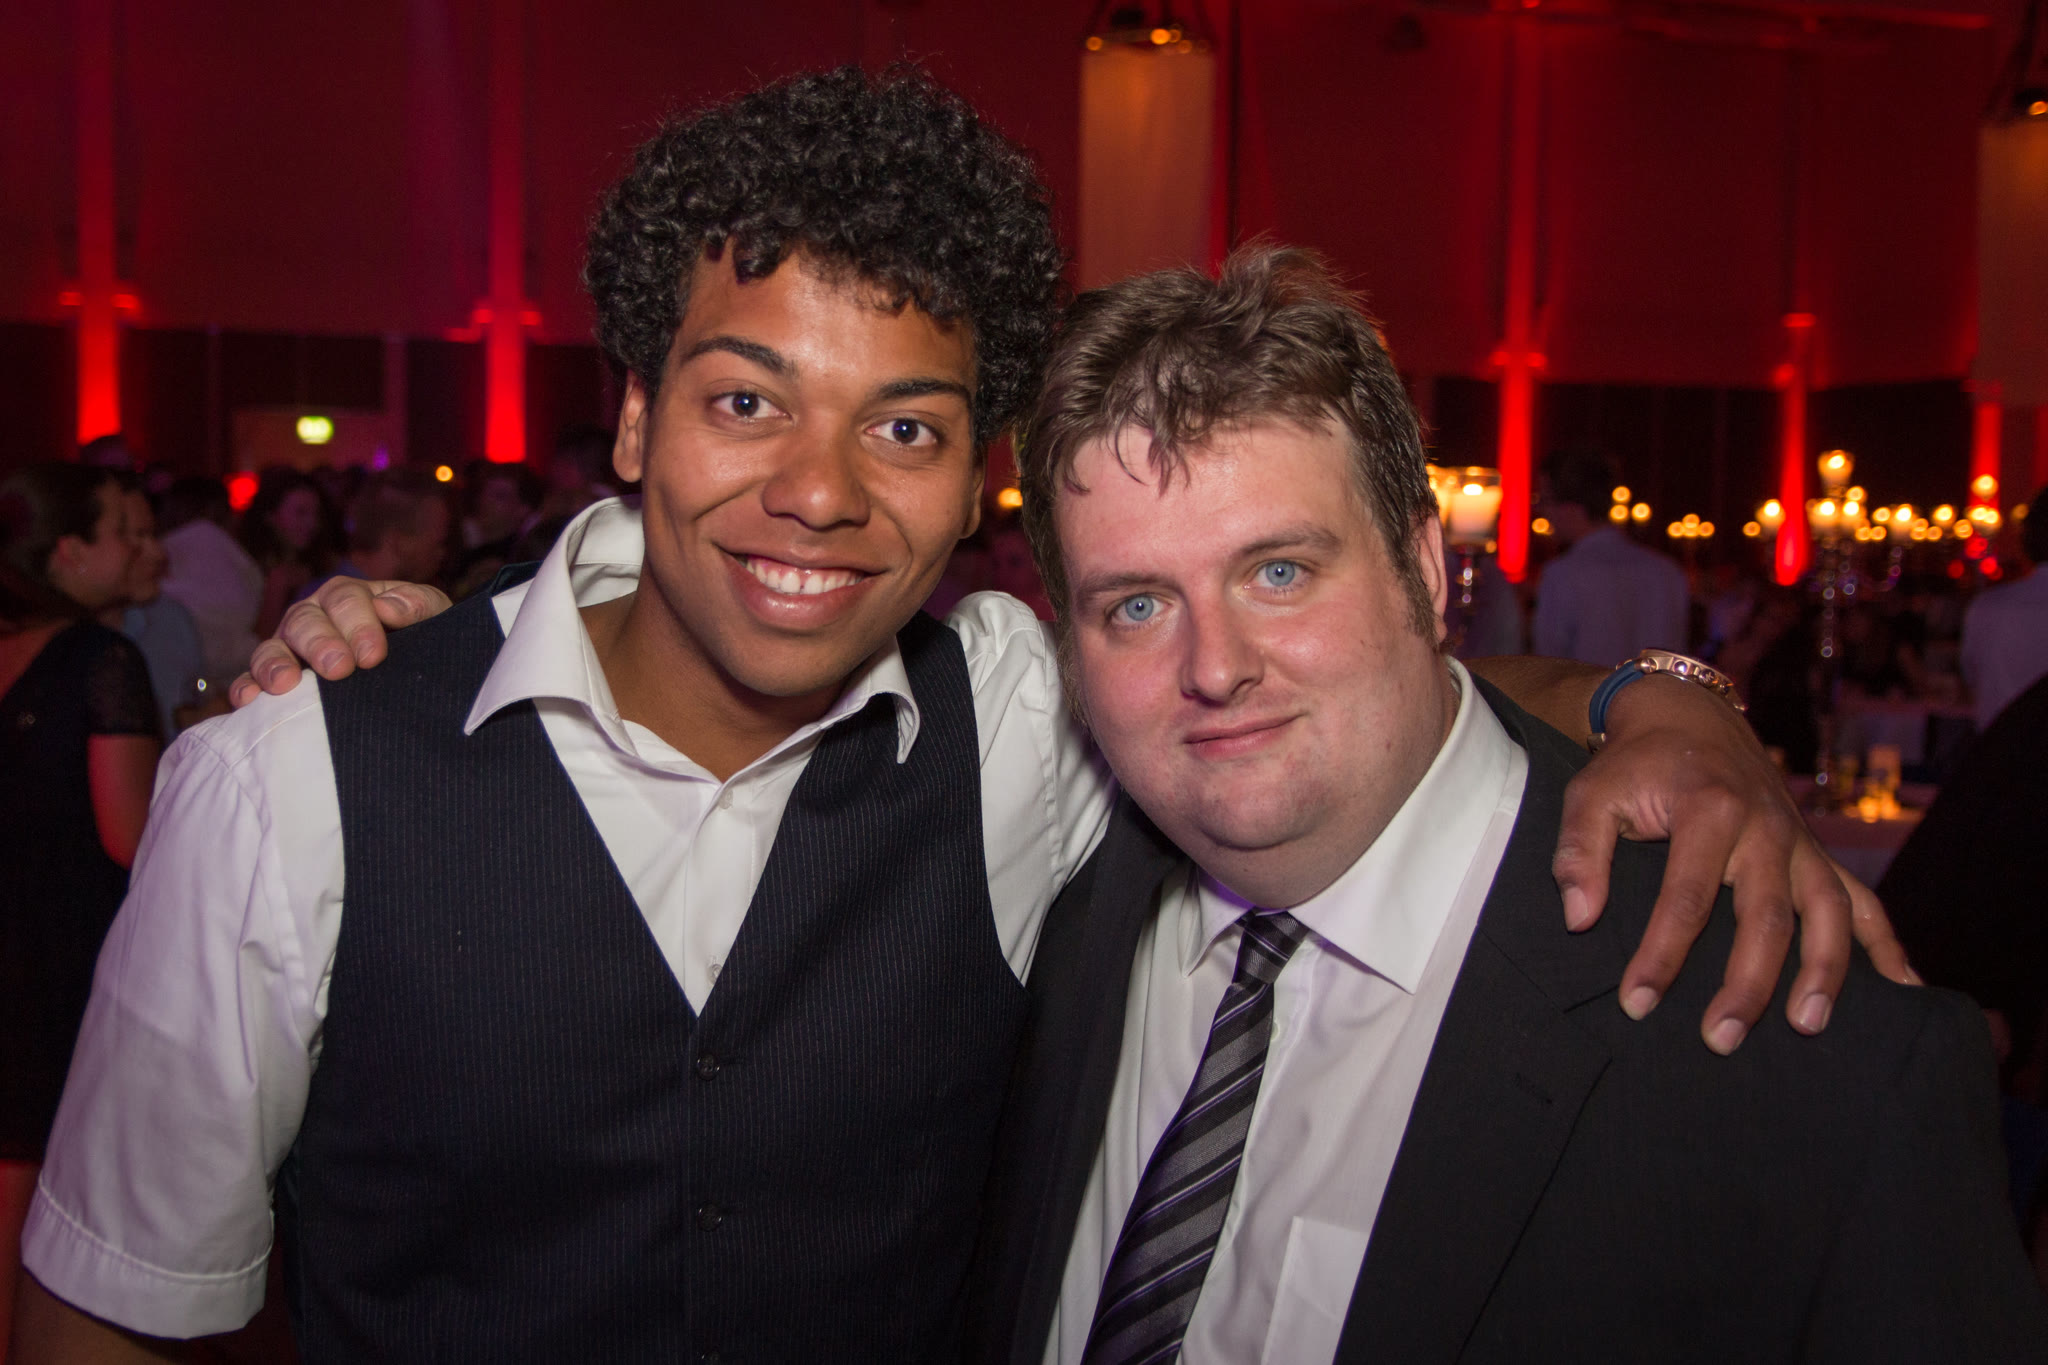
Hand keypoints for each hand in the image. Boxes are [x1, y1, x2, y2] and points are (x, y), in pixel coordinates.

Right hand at [228, 577, 449, 705]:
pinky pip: (251, 680)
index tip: (373, 655)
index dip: (358, 623)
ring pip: (272, 648)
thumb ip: (416, 606)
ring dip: (275, 664)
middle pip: (304, 621)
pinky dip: (246, 687)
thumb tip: (388, 608)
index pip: (345, 599)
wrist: (417, 676)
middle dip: (320, 644)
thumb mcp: (432, 617)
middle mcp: (313, 618)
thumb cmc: (421, 638)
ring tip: (285, 684)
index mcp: (349, 599)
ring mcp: (290, 649)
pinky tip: (250, 700)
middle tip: (338, 670)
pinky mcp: (276, 681)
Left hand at [1554, 675, 1917, 1054]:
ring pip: (1828, 912)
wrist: (1687, 716)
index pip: (1687, 898)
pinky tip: (1902, 988)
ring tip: (1807, 1027)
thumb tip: (1579, 919)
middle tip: (1721, 1039)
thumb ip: (1578, 852)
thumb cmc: (1634, 764)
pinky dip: (1886, 943)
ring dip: (1824, 973)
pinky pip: (1863, 899)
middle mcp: (1767, 826)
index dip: (1662, 956)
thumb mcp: (1590, 793)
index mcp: (1709, 808)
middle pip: (1767, 917)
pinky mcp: (1817, 851)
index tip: (1637, 1003)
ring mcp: (1800, 841)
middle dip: (1746, 984)